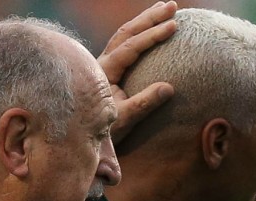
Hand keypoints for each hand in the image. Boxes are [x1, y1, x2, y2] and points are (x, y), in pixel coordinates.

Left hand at [98, 1, 177, 143]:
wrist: (82, 134)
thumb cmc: (103, 128)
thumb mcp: (124, 118)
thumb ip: (145, 103)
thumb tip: (169, 88)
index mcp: (105, 70)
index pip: (131, 46)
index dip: (152, 35)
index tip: (173, 25)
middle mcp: (102, 62)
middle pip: (126, 32)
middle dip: (150, 18)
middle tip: (172, 6)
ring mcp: (105, 63)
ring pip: (125, 35)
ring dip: (145, 20)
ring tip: (165, 8)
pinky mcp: (109, 68)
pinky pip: (125, 43)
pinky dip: (139, 32)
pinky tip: (152, 28)